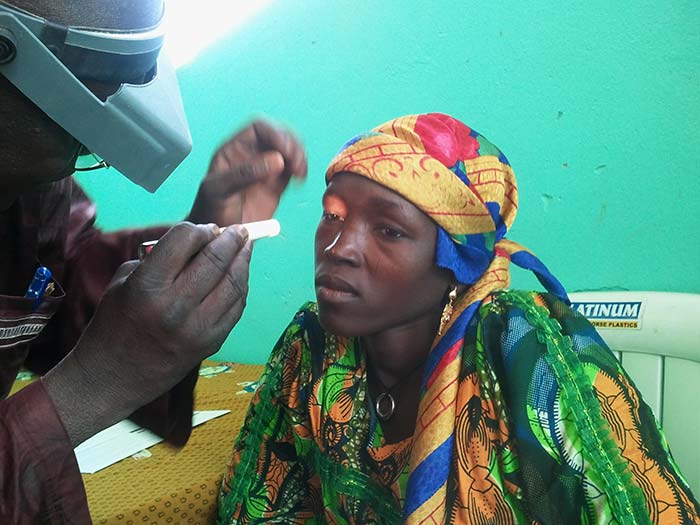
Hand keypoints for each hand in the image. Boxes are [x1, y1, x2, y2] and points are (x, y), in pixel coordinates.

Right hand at [43, 222, 251, 445]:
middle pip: (215, 259)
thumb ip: (159, 259)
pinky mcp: (210, 343)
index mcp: (147, 286)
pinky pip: (236, 308)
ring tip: (245, 248)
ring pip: (232, 283)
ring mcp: (196, 327)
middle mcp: (174, 306)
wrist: (112, 378)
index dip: (200, 229)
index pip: (184, 239)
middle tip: (239, 231)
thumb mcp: (124, 282)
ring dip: (243, 260)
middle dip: (231, 239)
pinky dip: (241, 287)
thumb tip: (200, 241)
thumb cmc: (115, 324)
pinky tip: (240, 276)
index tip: (207, 229)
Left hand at [187, 119, 306, 226]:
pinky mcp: (277, 183)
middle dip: (292, 145)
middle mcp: (252, 154)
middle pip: (279, 135)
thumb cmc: (211, 210)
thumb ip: (245, 173)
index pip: (259, 128)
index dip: (275, 133)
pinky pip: (294, 167)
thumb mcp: (220, 190)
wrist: (218, 234)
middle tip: (297, 164)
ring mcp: (266, 167)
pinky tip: (300, 179)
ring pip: (290, 149)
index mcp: (234, 149)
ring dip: (299, 156)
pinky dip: (301, 169)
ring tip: (300, 174)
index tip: (285, 151)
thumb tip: (277, 160)